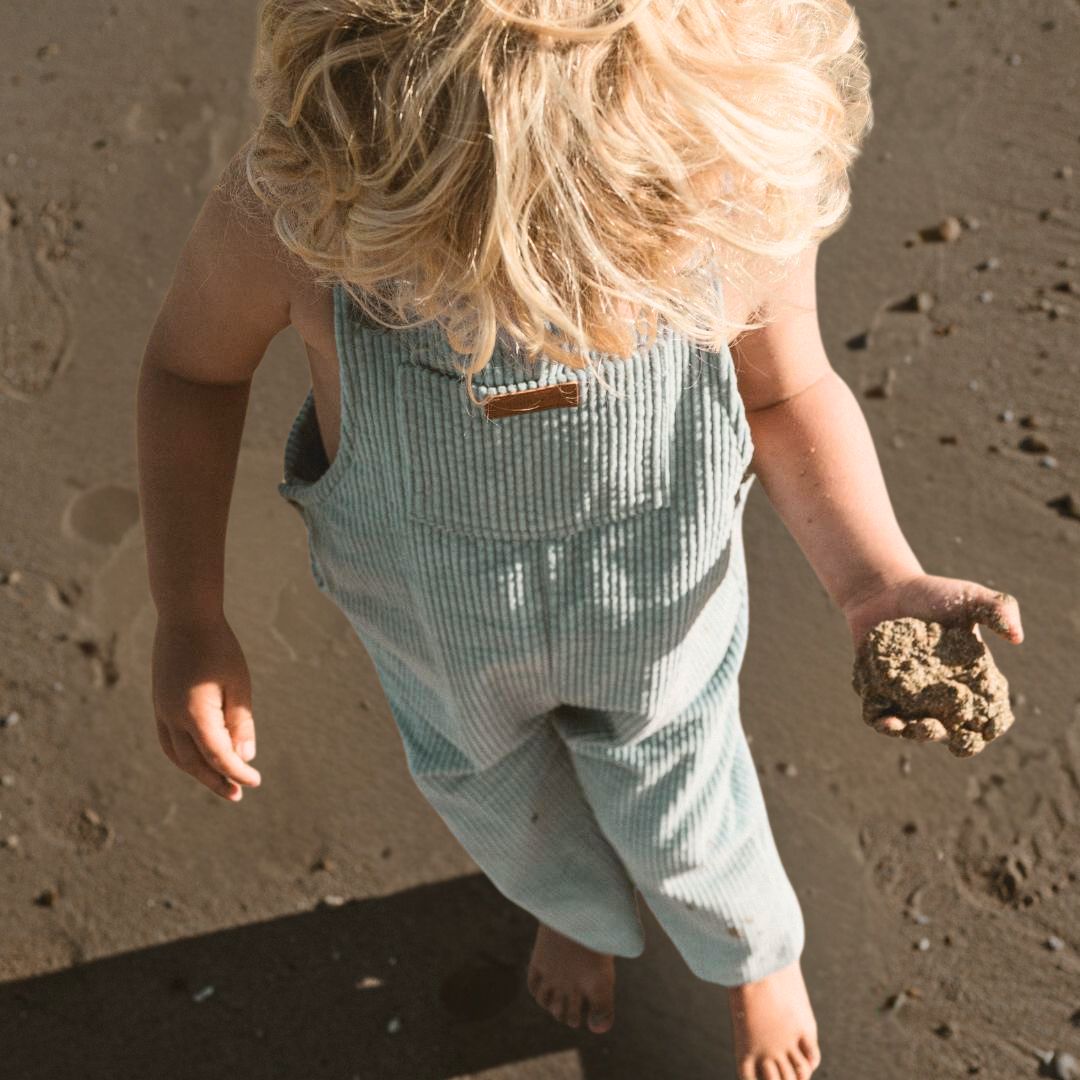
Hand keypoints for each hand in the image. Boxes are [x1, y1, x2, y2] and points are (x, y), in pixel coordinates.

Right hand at [151, 613, 261, 800]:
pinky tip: (200, 758)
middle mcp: (171, 716)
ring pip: (176, 754)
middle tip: (238, 794)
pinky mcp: (159, 703)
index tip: (255, 782)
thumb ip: (241, 722)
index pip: (217, 756)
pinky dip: (184, 756)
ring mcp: (161, 710)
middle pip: (194, 762)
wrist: (185, 615)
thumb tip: (245, 758)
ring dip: (197, 772)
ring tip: (220, 782)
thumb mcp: (238, 684)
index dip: (237, 772)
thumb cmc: (219, 647)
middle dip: (216, 780)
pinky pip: (168, 740)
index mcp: (194, 713)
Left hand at [842, 573, 1022, 742]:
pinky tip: (886, 720)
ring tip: (912, 726)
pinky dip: (883, 723)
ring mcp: (907, 697)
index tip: (985, 729)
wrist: (885, 589)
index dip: (988, 727)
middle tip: (940, 727)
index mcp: (968, 682)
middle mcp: (939, 696)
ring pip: (913, 729)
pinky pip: (879, 716)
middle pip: (949, 731)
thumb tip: (1017, 636)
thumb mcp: (969, 597)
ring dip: (915, 734)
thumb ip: (997, 610)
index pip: (984, 714)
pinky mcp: (877, 692)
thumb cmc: (933, 595)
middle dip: (948, 738)